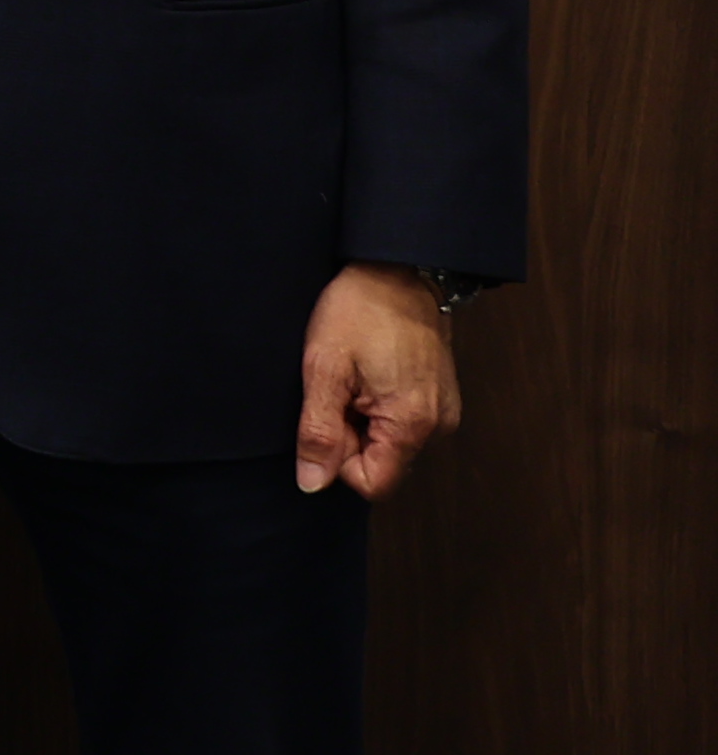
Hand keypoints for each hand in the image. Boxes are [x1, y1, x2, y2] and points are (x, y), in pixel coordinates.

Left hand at [297, 265, 463, 497]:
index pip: (371, 483)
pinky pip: (401, 424)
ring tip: (355, 377)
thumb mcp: (324, 368)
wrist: (398, 270)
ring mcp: (442, 413)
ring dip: (361, 421)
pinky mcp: (439, 400)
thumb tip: (312, 483)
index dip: (337, 460)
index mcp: (412, 424)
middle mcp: (437, 427)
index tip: (327, 416)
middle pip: (380, 464)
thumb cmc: (359, 312)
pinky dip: (377, 408)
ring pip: (388, 444)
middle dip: (349, 435)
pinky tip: (369, 375)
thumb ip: (318, 431)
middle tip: (338, 388)